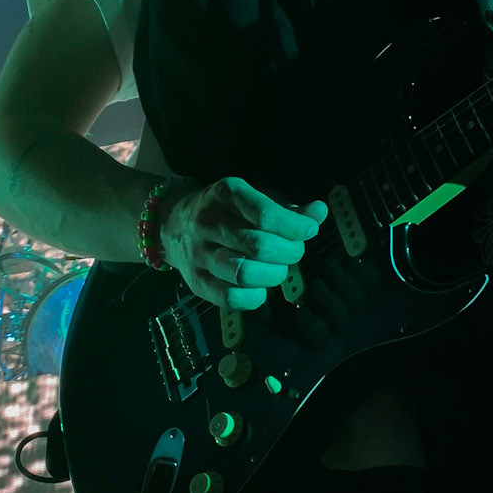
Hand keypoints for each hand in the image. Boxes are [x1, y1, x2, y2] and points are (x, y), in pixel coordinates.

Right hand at [161, 178, 328, 309]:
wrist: (173, 224)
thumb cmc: (227, 211)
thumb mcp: (255, 199)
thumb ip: (288, 209)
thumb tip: (319, 212)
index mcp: (224, 194)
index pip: (264, 214)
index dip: (294, 226)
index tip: (309, 231)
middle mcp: (206, 222)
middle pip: (258, 246)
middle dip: (288, 252)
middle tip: (295, 251)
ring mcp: (198, 254)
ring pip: (244, 273)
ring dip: (273, 275)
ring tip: (279, 268)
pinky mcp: (195, 282)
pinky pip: (230, 298)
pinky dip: (255, 297)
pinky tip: (261, 287)